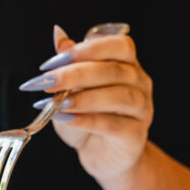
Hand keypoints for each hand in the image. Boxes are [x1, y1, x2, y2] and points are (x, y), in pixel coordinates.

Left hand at [21, 26, 152, 180]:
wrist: (101, 155)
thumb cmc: (89, 116)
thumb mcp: (74, 88)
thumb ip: (71, 62)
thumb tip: (59, 34)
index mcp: (128, 64)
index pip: (120, 45)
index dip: (88, 49)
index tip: (55, 61)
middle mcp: (140, 83)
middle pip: (115, 71)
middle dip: (76, 74)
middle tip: (47, 81)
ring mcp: (142, 110)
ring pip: (119, 97)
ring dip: (83, 98)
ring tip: (56, 103)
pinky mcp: (136, 135)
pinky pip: (114, 125)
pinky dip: (87, 120)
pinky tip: (66, 119)